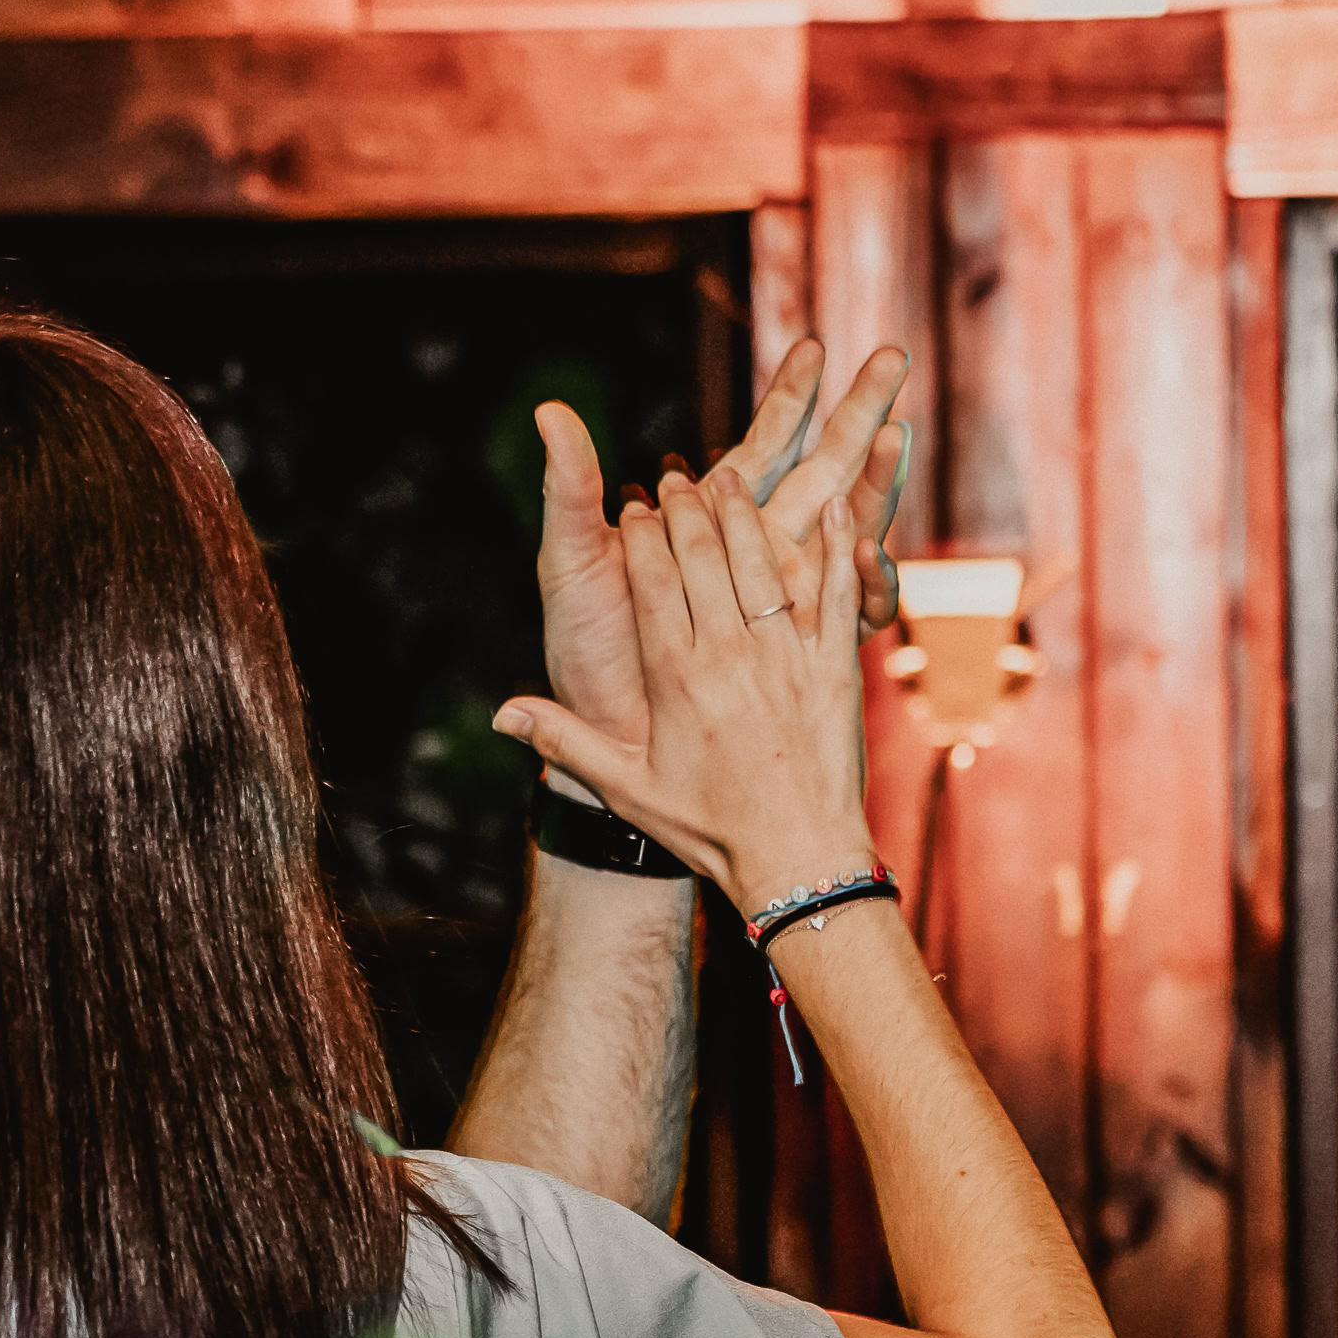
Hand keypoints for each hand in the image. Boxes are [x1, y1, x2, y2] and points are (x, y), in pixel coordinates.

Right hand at [495, 471, 872, 921]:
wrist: (797, 857)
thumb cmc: (709, 827)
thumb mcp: (627, 786)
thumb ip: (565, 740)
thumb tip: (500, 715)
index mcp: (674, 676)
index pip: (651, 578)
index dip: (642, 533)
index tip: (634, 505)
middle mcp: (729, 654)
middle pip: (702, 554)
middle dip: (686, 508)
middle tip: (677, 480)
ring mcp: (785, 654)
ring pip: (761, 559)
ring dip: (743, 513)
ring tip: (728, 483)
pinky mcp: (835, 662)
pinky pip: (835, 587)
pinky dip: (836, 541)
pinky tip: (832, 503)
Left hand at [533, 339, 908, 767]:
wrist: (601, 730)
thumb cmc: (583, 648)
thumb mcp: (570, 562)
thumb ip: (570, 488)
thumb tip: (547, 410)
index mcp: (706, 523)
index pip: (762, 446)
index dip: (790, 397)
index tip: (814, 346)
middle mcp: (752, 553)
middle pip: (821, 471)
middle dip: (858, 414)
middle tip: (893, 357)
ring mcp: (780, 598)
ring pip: (848, 532)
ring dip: (876, 485)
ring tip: (896, 436)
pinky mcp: (794, 650)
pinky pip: (846, 610)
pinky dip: (865, 580)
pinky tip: (873, 550)